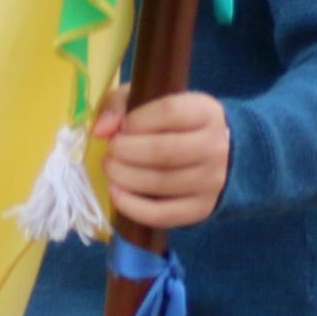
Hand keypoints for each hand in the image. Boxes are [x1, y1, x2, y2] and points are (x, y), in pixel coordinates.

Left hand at [90, 87, 232, 230]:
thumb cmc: (174, 123)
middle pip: (163, 151)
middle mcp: (215, 146)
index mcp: (206, 112)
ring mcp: (211, 181)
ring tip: (111, 169)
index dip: (137, 121)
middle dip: (125, 152)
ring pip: (161, 183)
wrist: (216, 154)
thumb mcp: (150, 100)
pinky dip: (132, 206)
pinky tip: (116, 193)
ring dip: (124, 177)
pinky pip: (162, 214)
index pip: (170, 112)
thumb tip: (100, 130)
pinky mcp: (202, 208)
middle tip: (110, 152)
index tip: (121, 127)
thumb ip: (119, 106)